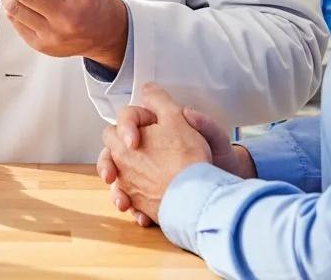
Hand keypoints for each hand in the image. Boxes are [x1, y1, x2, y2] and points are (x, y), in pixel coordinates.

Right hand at [98, 101, 256, 225]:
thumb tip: (187, 111)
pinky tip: (142, 217)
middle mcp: (143, 145)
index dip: (126, 126)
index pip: (129, 117)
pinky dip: (134, 209)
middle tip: (111, 174)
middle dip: (107, 161)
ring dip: (115, 189)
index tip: (134, 141)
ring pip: (116, 176)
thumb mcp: (214, 137)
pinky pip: (131, 200)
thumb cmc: (218, 158)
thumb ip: (202, 122)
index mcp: (156, 125)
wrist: (223, 187)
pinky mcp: (144, 193)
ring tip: (122, 202)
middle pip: (113, 148)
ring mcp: (141, 170)